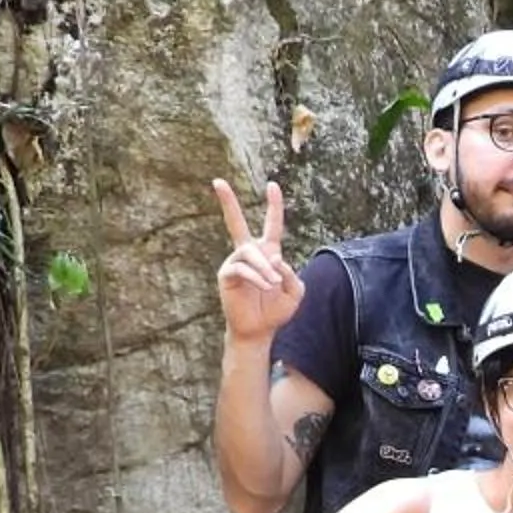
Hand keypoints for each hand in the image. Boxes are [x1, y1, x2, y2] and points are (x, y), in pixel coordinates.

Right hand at [213, 178, 304, 344]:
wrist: (259, 330)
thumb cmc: (276, 310)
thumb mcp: (295, 291)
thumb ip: (291, 274)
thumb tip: (275, 261)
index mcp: (268, 253)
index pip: (271, 225)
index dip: (273, 205)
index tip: (272, 185)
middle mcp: (249, 253)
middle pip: (236, 222)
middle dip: (228, 202)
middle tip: (217, 181)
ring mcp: (235, 262)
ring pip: (250, 252)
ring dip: (264, 268)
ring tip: (273, 284)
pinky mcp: (227, 275)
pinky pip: (242, 268)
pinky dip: (257, 277)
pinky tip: (265, 287)